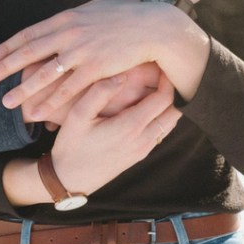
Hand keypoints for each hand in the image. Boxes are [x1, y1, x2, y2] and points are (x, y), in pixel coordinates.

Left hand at [0, 0, 209, 117]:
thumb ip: (75, 16)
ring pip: (44, 74)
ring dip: (23, 89)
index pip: (29, 34)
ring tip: (5, 102)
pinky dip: (50, 102)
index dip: (8, 46)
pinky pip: (67, 89)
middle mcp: (69, 34)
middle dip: (5, 67)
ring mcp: (81, 51)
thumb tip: (62, 19)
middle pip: (30, 53)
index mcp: (66, 18)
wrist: (152, 27)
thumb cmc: (125, 16)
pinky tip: (37, 112)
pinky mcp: (95, 69)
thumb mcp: (94, 8)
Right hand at [52, 70, 180, 195]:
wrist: (69, 180)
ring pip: (170, 122)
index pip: (163, 99)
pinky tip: (147, 102)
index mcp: (130, 127)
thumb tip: (122, 75)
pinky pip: (160, 131)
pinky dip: (162, 115)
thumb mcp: (78, 115)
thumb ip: (100, 92)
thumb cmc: (71, 145)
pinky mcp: (140, 154)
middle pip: (174, 110)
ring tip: (156, 83)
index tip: (161, 62)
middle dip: (172, 89)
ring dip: (168, 103)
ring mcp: (143, 149)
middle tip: (162, 70)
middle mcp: (143, 140)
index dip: (167, 79)